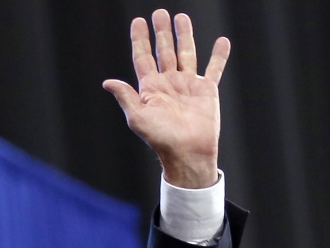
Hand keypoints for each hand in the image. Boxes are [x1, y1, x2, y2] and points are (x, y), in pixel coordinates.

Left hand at [103, 10, 230, 188]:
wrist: (187, 152)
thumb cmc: (160, 139)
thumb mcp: (138, 118)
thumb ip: (125, 97)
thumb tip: (108, 82)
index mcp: (150, 88)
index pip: (143, 58)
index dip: (140, 40)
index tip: (138, 22)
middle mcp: (168, 83)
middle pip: (164, 51)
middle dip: (161, 32)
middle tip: (159, 12)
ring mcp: (188, 85)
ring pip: (186, 54)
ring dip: (184, 35)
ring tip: (181, 17)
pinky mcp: (206, 91)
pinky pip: (214, 69)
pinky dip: (218, 56)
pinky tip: (222, 41)